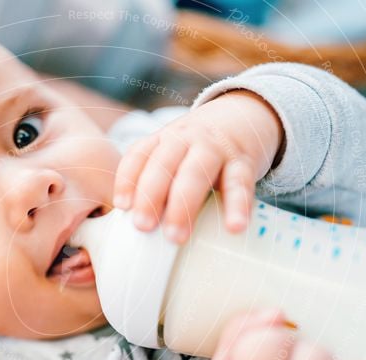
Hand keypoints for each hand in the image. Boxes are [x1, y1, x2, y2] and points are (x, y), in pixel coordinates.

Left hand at [113, 90, 282, 243]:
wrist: (242, 117)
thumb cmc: (196, 150)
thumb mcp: (172, 154)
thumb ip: (154, 181)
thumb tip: (135, 229)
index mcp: (163, 139)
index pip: (139, 154)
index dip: (128, 179)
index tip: (122, 205)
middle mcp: (185, 139)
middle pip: (164, 164)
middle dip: (151, 196)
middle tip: (143, 227)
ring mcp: (215, 148)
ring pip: (196, 173)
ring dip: (183, 205)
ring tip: (176, 237)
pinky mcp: (243, 162)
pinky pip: (239, 184)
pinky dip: (237, 206)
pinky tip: (234, 227)